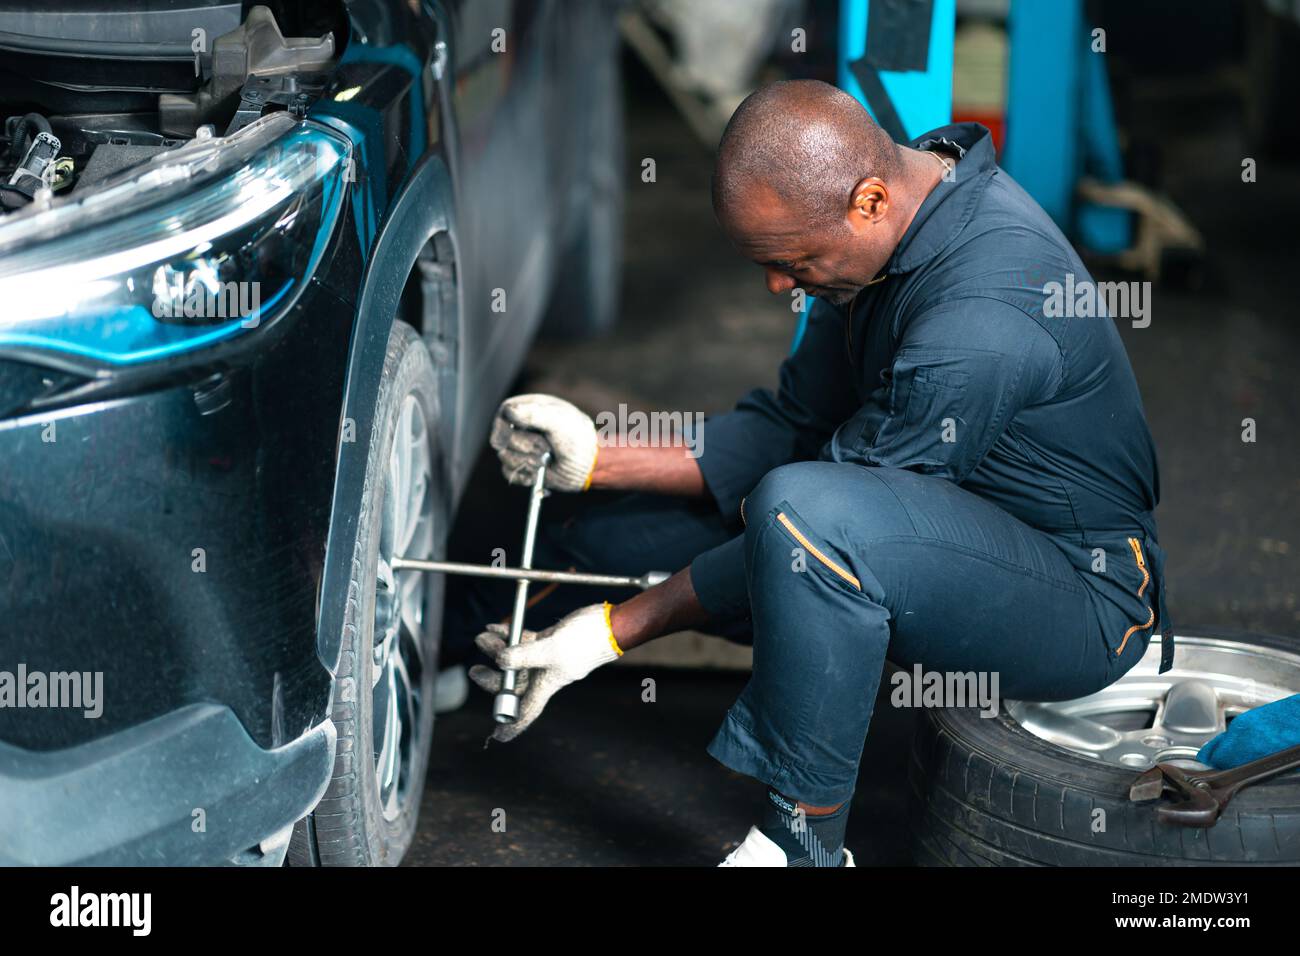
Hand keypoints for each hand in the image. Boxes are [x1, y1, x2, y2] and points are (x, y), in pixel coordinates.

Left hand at [469, 603, 621, 741]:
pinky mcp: (547, 640)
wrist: (607, 623)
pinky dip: (506, 634)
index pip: (526, 711)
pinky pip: (521, 641)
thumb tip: (500, 660)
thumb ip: (524, 656)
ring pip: (513, 659)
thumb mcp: (551, 650)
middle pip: (512, 683)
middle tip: (475, 670)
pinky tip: (493, 628)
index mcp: (546, 685)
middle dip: (492, 676)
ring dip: (496, 649)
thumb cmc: (586, 641)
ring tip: (483, 638)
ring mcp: (544, 657)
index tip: (497, 737)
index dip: (512, 726)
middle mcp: (543, 675)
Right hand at [490, 394, 598, 491]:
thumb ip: (534, 414)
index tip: (505, 437)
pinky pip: (509, 473)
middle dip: (524, 446)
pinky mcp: (523, 466)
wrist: (589, 465)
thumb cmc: (578, 438)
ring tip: (545, 462)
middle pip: (503, 437)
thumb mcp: (559, 421)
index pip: (505, 412)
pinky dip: (523, 476)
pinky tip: (538, 475)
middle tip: (545, 449)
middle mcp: (524, 427)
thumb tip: (509, 412)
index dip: (502, 426)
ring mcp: (522, 447)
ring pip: (505, 456)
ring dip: (526, 462)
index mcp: (531, 409)